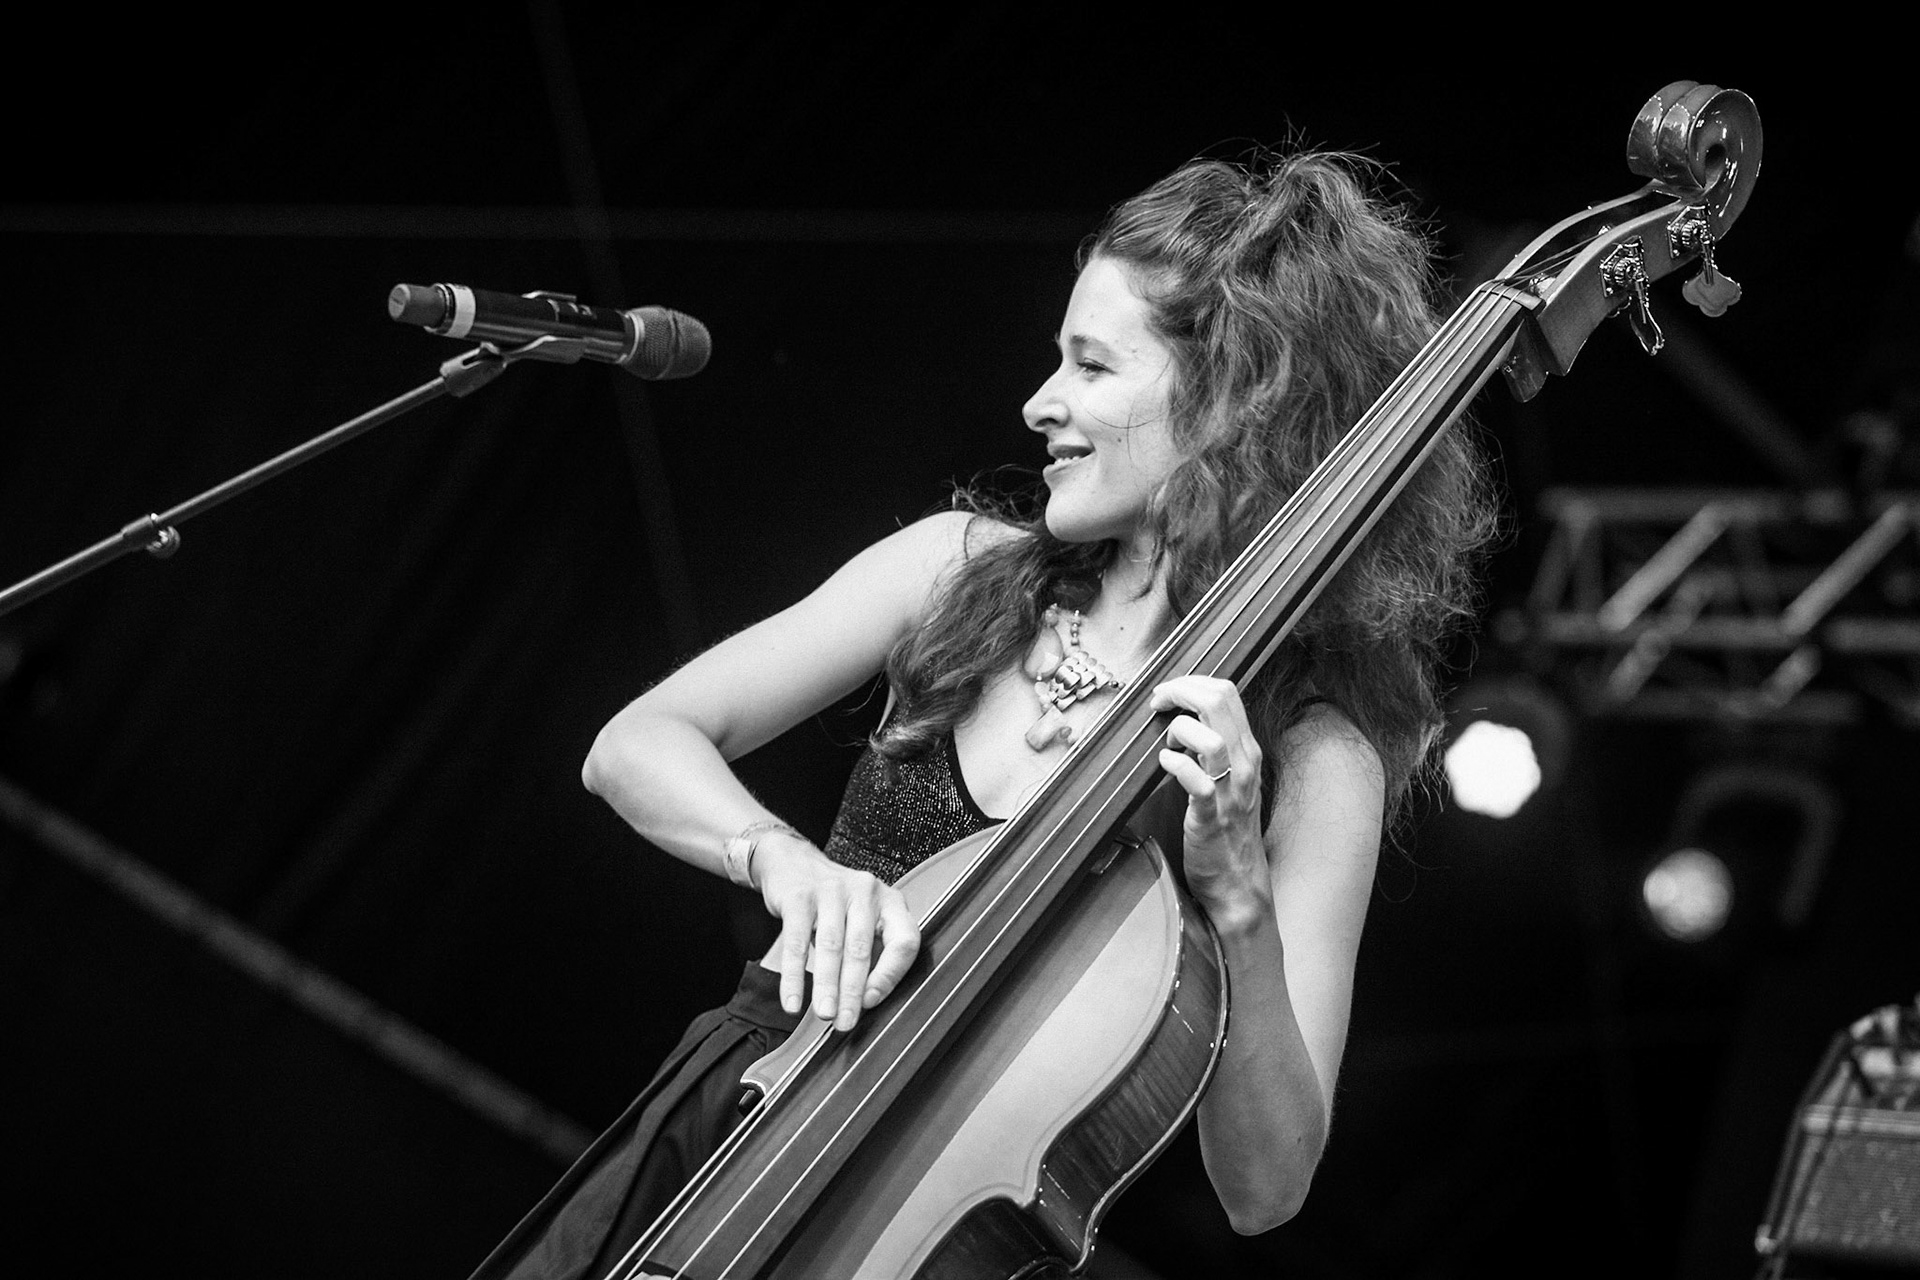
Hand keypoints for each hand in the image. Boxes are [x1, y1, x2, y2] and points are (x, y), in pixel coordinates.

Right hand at [751, 832, 920, 1030]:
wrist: (793, 863)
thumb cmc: (835, 904)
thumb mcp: (863, 920)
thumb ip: (873, 953)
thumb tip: (866, 1003)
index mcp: (890, 901)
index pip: (904, 941)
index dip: (890, 975)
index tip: (872, 1002)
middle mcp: (866, 891)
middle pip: (862, 948)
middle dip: (853, 991)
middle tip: (846, 1022)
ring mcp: (832, 891)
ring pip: (831, 946)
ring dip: (827, 986)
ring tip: (825, 1015)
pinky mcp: (799, 897)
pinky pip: (796, 943)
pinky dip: (794, 977)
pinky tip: (793, 1001)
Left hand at [1149, 676, 1272, 930]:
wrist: (1237, 882)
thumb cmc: (1226, 830)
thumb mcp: (1229, 779)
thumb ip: (1212, 747)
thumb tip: (1181, 719)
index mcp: (1247, 750)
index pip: (1226, 693)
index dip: (1191, 683)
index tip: (1167, 694)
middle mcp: (1244, 765)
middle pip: (1219, 702)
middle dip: (1180, 692)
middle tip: (1158, 703)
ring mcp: (1230, 791)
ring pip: (1211, 738)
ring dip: (1180, 729)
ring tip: (1167, 742)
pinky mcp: (1211, 817)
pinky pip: (1196, 781)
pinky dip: (1176, 764)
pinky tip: (1164, 764)